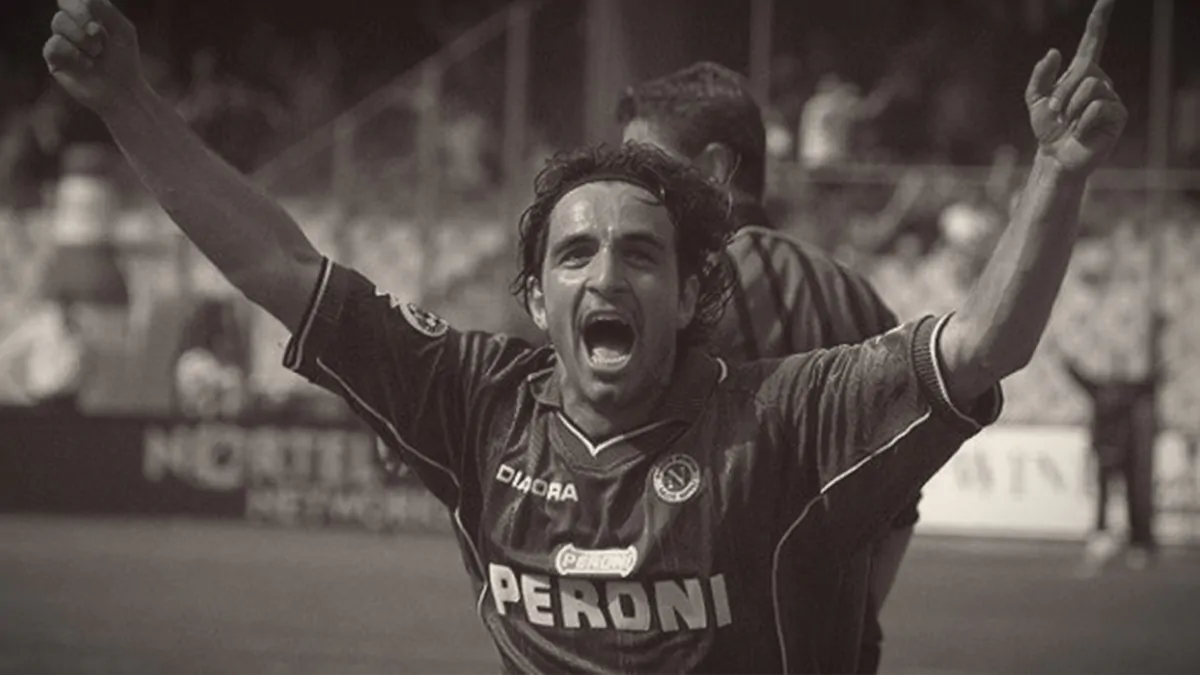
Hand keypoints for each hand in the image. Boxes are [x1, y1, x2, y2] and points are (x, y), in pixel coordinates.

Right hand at [43, 0, 144, 114]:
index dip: (79, 2)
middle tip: (99, 33)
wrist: (123, 92)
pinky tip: (86, 64)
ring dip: (82, 38)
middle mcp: (72, 26)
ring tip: (96, 54)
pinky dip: (72, 53)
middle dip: (83, 18)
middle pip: (65, 8)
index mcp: (88, 16)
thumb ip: (106, 10)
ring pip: (59, 22)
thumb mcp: (123, 31)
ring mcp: (62, 42)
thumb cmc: (125, 61)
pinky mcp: (54, 60)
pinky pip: (54, 44)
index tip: (94, 13)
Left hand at [1025, 0, 1126, 175]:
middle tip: (1056, 114)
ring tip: (1069, 123)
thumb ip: (1040, 76)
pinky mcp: (1118, 115)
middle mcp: (1101, 81)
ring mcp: (1111, 97)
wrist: (1055, 156)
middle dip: (1062, 93)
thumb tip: (1054, 51)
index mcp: (1081, 73)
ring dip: (1071, 108)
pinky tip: (1082, 131)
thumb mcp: (1035, 100)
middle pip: (1084, 70)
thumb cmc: (1047, 128)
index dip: (1100, 19)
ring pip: (1091, 87)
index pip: (1093, 41)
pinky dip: (1082, 121)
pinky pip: (1098, 107)